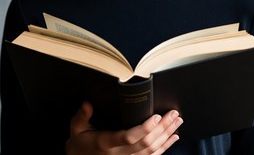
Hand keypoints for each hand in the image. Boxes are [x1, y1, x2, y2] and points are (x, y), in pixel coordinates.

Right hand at [65, 101, 182, 154]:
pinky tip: (173, 138)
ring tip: (177, 121)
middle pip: (146, 143)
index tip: (156, 116)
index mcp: (106, 143)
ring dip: (167, 136)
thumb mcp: (76, 129)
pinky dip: (165, 147)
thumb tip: (87, 104)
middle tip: (173, 114)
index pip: (129, 137)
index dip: (144, 128)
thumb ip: (81, 116)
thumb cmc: (79, 144)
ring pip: (152, 151)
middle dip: (162, 128)